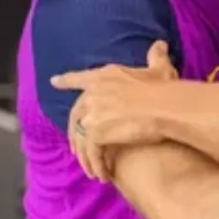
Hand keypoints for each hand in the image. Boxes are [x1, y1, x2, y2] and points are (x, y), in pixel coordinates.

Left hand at [50, 41, 177, 181]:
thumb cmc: (163, 89)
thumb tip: (159, 44)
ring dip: (85, 155)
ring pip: (81, 137)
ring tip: (93, 168)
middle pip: (76, 112)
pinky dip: (96, 164)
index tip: (54, 81)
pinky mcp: (94, 132)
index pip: (81, 77)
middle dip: (75, 131)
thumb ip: (156, 56)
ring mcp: (92, 112)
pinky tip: (103, 173)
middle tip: (77, 146)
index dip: (67, 80)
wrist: (165, 108)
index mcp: (106, 76)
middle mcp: (94, 92)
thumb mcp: (159, 69)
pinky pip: (90, 152)